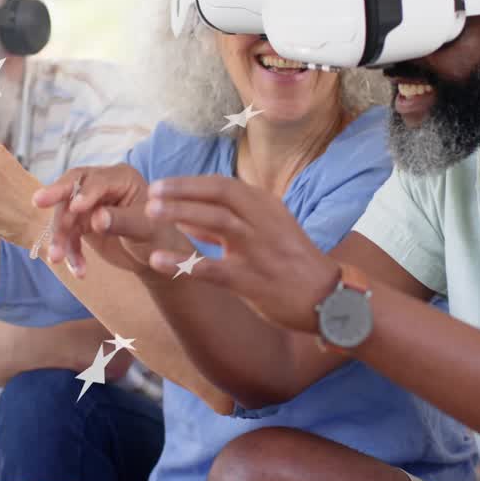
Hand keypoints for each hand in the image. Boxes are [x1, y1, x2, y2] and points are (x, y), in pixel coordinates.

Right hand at [33, 164, 189, 277]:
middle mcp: (102, 185)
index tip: (75, 207)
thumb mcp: (145, 230)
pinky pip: (68, 234)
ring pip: (65, 214)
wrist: (154, 258)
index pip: (97, 180)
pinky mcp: (81, 222)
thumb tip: (96, 218)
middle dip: (56, 197)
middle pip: (72, 187)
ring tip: (57, 259)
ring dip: (60, 237)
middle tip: (37, 202)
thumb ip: (122, 221)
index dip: (84, 192)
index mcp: (122, 178)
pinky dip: (69, 252)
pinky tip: (79, 271)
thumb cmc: (158, 238)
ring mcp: (89, 203)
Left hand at [143, 176, 338, 331]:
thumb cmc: (292, 264)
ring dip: (181, 213)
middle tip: (151, 193)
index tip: (161, 185)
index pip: (223, 185)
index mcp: (266, 206)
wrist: (329, 298)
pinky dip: (184, 263)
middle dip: (182, 190)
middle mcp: (264, 221)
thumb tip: (185, 218)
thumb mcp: (266, 232)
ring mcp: (260, 250)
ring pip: (218, 221)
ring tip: (150, 214)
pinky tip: (158, 261)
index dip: (189, 183)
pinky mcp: (253, 280)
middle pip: (219, 194)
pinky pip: (213, 269)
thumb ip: (226, 225)